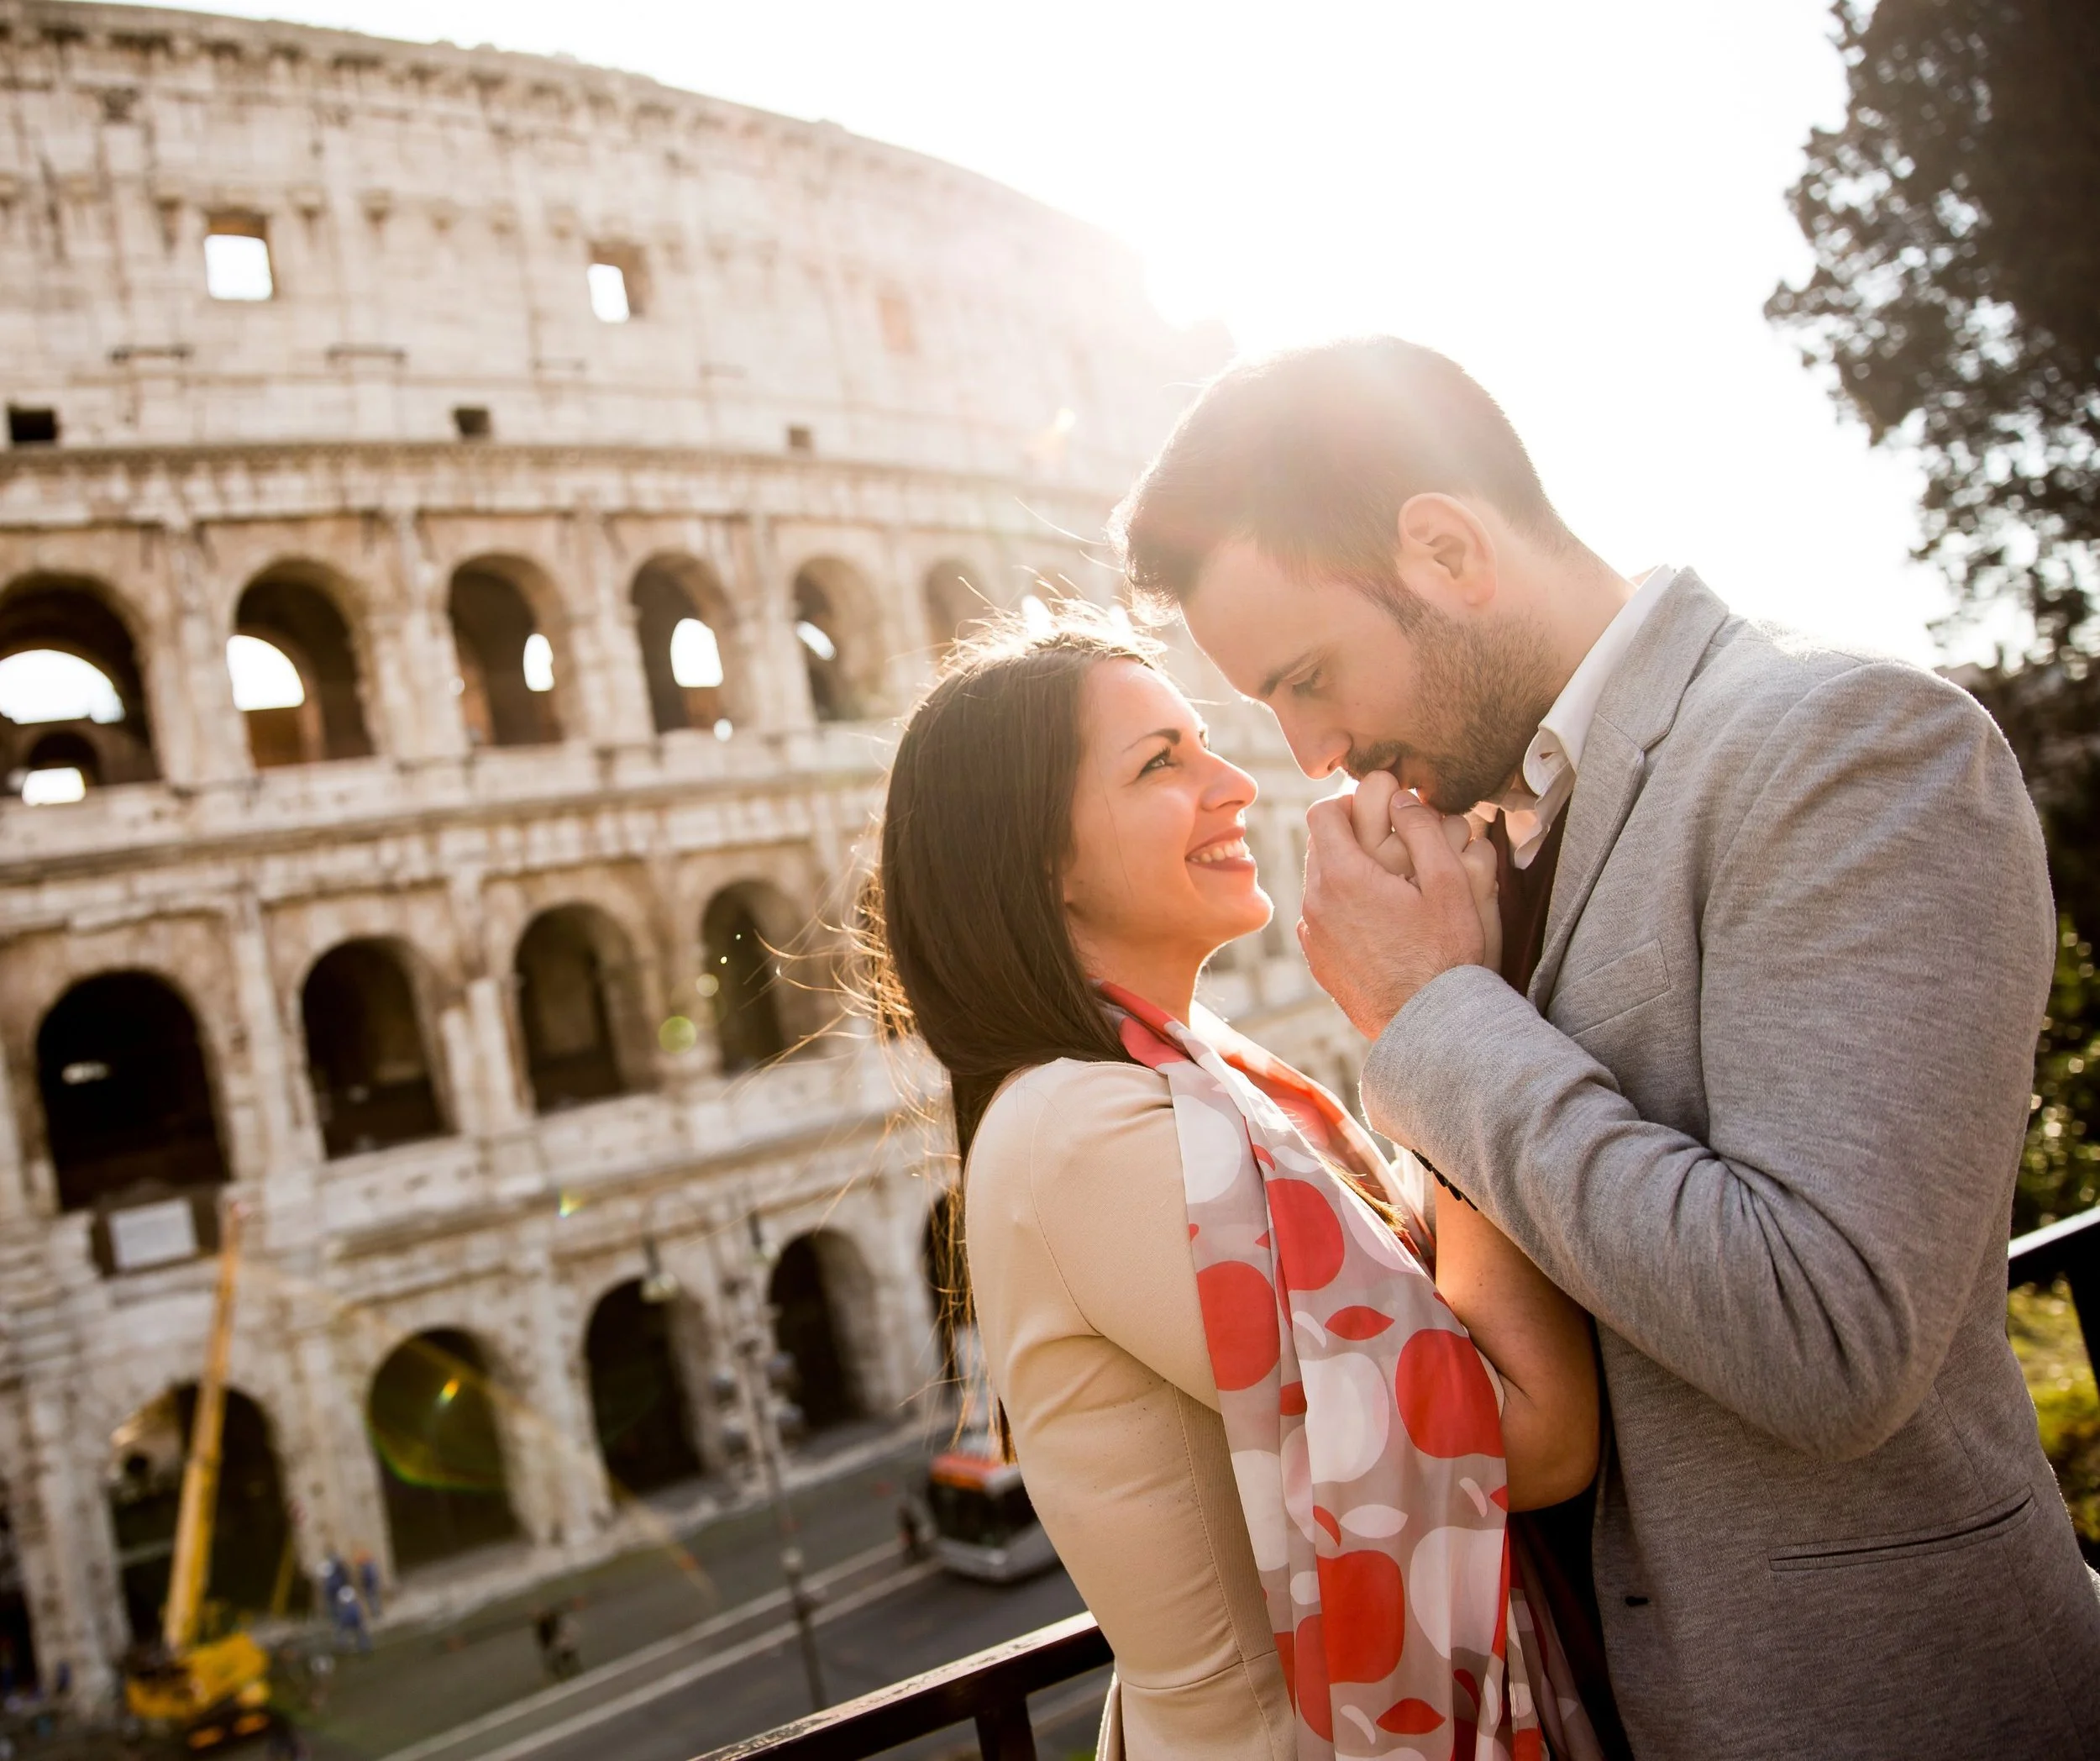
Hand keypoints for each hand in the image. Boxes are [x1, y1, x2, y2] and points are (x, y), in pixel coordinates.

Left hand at [1301, 788, 1492, 1037]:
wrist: (1429, 1025)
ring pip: (1316, 881)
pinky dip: (1339, 906)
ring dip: (1343, 871)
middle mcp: (1316, 902)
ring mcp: (1313, 934)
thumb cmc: (1445, 954)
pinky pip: (1319, 916)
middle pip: (1317, 844)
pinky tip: (1376, 920)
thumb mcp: (1449, 884)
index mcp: (1343, 876)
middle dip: (1348, 835)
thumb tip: (1402, 798)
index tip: (1379, 811)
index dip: (1350, 803)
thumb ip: (1424, 830)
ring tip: (1385, 884)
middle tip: (1389, 845)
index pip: (1322, 812)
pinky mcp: (1318, 960)